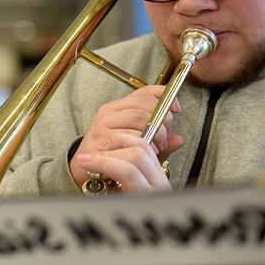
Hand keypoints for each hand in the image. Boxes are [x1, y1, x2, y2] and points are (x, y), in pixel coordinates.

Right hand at [69, 85, 183, 192]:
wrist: (84, 172)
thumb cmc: (113, 156)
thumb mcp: (139, 145)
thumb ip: (159, 140)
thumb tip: (179, 139)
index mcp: (118, 108)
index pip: (144, 92)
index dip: (163, 95)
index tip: (176, 108)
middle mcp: (108, 113)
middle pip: (145, 105)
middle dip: (163, 120)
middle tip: (166, 137)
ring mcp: (102, 125)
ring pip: (139, 118)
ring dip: (155, 133)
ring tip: (157, 147)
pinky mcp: (100, 138)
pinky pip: (130, 135)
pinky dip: (143, 143)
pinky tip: (145, 152)